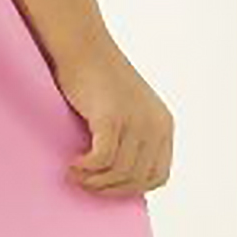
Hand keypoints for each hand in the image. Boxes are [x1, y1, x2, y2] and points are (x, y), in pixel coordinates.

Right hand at [57, 35, 173, 195]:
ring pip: (119, 173)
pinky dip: (86, 168)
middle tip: (85, 184)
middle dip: (109, 189)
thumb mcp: (128, 111)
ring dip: (94, 181)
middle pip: (138, 179)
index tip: (107, 186)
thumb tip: (119, 178)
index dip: (132, 188)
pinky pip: (103, 159)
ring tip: (75, 175)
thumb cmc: (97, 78)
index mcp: (164, 125)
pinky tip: (73, 164)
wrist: (83, 47)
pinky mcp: (112, 117)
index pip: (159, 176)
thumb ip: (132, 139)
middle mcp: (156, 124)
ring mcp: (136, 121)